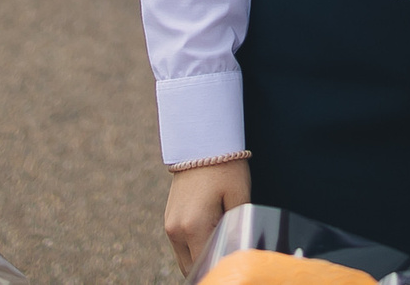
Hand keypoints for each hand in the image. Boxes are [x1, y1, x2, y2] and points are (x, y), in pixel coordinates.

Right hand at [163, 159, 250, 275]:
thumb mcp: (239, 196)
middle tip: (228, 256)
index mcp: (194, 227)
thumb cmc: (223, 167)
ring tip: (221, 241)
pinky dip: (194, 245)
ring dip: (201, 256)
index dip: (220, 269)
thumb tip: (240, 252)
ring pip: (185, 258)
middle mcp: (176, 230)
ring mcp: (170, 225)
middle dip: (210, 266)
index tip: (233, 264)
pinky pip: (181, 244)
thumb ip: (239, 229)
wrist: (200, 141)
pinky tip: (212, 232)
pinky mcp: (169, 218)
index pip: (206, 266)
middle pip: (192, 268)